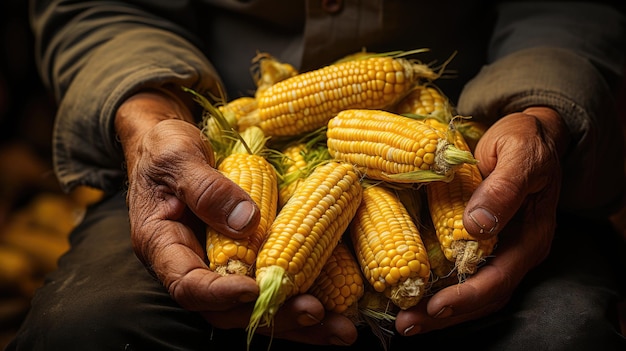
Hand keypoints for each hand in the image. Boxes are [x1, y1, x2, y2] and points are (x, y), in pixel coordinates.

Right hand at [114, 90, 356, 344]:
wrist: (172, 147)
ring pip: (257, 306)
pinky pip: (273, 282)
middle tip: (316, 313)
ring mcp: (224, 265)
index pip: (189, 284)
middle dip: (275, 316)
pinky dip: (306, 294)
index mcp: (166, 247)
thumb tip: (248, 221)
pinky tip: (341, 308)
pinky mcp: (248, 257)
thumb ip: (206, 188)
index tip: (255, 290)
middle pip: (231, 310)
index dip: (220, 294)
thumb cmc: (165, 148)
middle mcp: (195, 267)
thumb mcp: (177, 157)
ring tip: (342, 329)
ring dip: (300, 321)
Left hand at [395, 106, 569, 333]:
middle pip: (483, 296)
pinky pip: (460, 275)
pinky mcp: (480, 244)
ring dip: (439, 311)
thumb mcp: (518, 155)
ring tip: (405, 321)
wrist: (526, 133)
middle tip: (408, 325)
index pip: (500, 279)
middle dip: (446, 316)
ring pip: (471, 292)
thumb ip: (502, 189)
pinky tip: (412, 295)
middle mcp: (515, 252)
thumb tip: (477, 226)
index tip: (436, 307)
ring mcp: (498, 251)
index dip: (468, 297)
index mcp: (530, 236)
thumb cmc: (524, 140)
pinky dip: (437, 288)